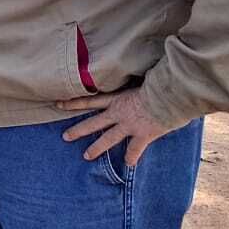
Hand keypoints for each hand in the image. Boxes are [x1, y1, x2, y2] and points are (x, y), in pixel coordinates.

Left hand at [58, 87, 177, 167]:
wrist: (170, 95)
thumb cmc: (158, 82)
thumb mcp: (139, 78)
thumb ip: (133, 79)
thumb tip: (136, 63)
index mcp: (117, 98)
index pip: (90, 100)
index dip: (73, 103)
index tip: (58, 104)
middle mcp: (119, 113)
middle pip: (93, 122)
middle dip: (78, 130)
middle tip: (65, 137)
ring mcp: (129, 125)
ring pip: (108, 139)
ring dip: (96, 148)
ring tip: (86, 156)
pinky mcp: (143, 135)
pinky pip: (134, 149)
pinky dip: (132, 157)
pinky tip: (129, 164)